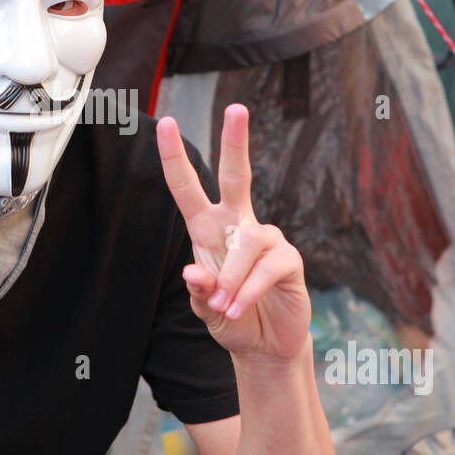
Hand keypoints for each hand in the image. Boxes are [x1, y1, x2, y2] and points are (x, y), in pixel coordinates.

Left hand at [155, 104, 311, 362]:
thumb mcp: (203, 309)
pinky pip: (265, 268)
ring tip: (226, 308)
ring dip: (231, 282)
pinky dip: (248, 293)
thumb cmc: (230, 319)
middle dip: (236, 141)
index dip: (175, 157)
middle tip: (236, 107)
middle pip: (237, 176)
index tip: (167, 123)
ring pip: (245, 243)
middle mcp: (237, 225)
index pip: (188, 188)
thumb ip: (198, 292)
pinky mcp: (288, 259)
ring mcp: (266, 239)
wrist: (263, 347)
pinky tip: (239, 310)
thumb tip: (194, 272)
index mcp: (208, 230)